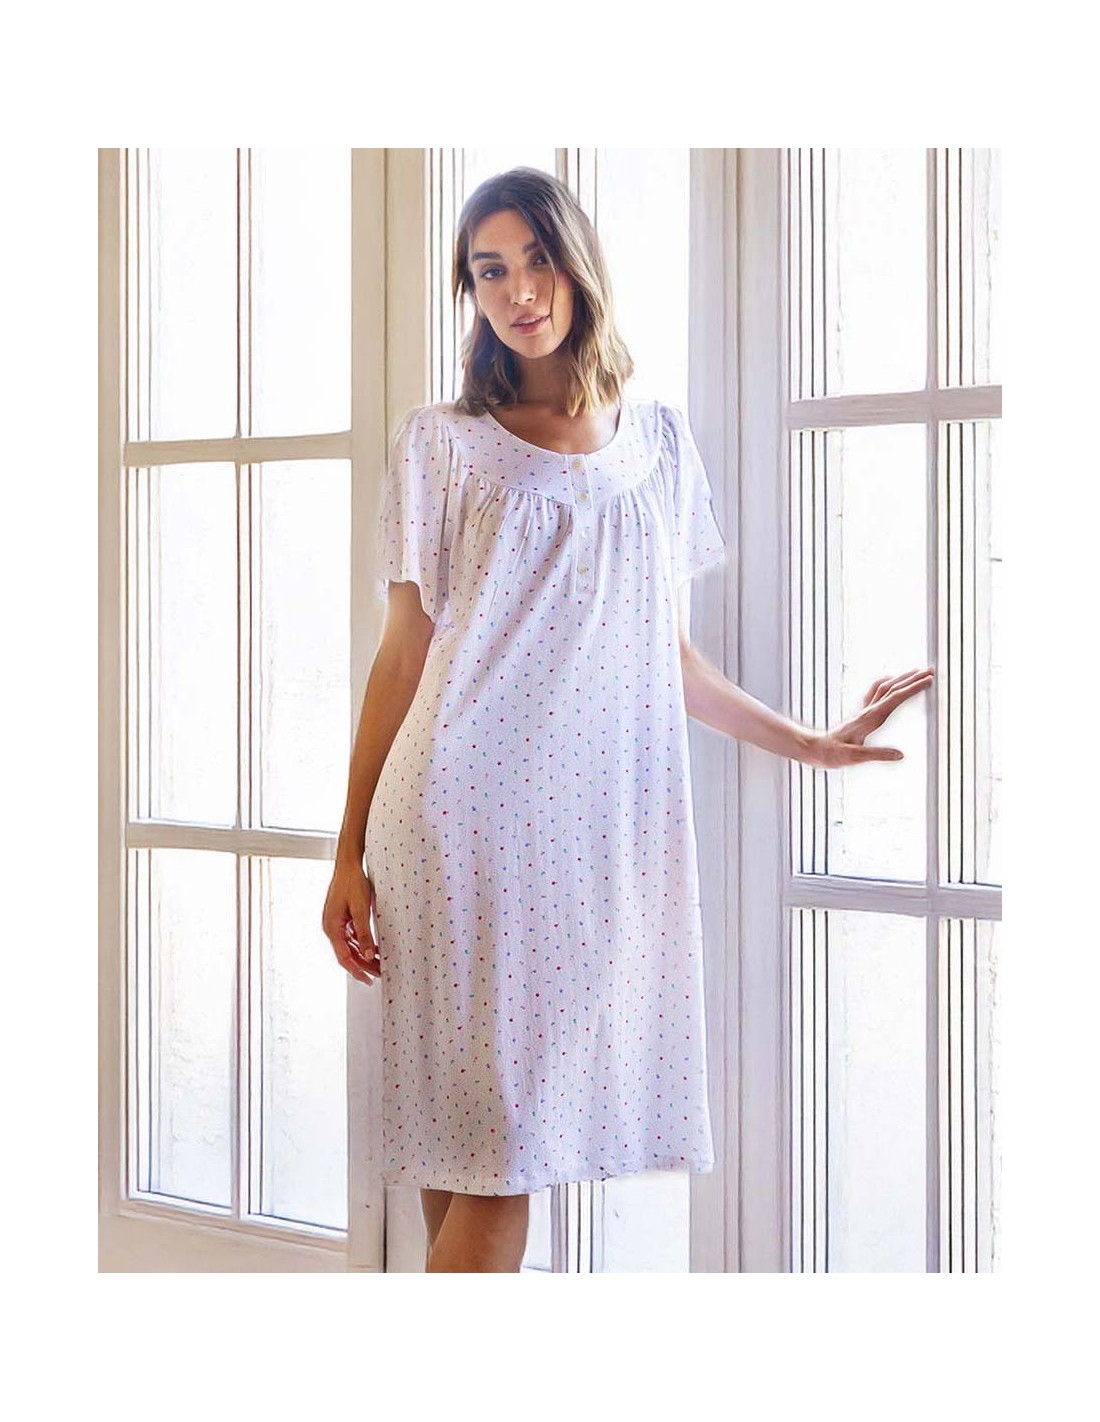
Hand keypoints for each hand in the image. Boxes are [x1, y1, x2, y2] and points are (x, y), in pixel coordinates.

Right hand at [321, 860, 381, 984]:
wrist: (348, 865)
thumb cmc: (353, 883)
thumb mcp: (361, 909)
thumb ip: (364, 933)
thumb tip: (368, 954)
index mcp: (332, 928)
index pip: (344, 957)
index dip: (357, 970)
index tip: (369, 979)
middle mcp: (331, 928)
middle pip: (347, 954)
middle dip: (363, 965)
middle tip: (378, 975)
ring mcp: (335, 924)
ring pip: (349, 947)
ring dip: (363, 956)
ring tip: (379, 965)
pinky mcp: (341, 919)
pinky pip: (351, 937)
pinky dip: (362, 945)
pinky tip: (374, 949)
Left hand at [809, 666, 934, 768]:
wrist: (815, 749)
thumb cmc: (834, 754)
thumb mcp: (855, 758)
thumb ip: (878, 754)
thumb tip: (901, 755)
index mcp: (870, 719)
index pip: (895, 698)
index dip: (913, 688)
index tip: (928, 680)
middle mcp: (868, 711)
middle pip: (892, 688)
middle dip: (912, 678)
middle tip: (931, 671)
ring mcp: (864, 711)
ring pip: (884, 687)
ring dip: (901, 678)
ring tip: (917, 672)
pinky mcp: (861, 715)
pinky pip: (875, 693)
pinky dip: (887, 684)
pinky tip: (890, 683)